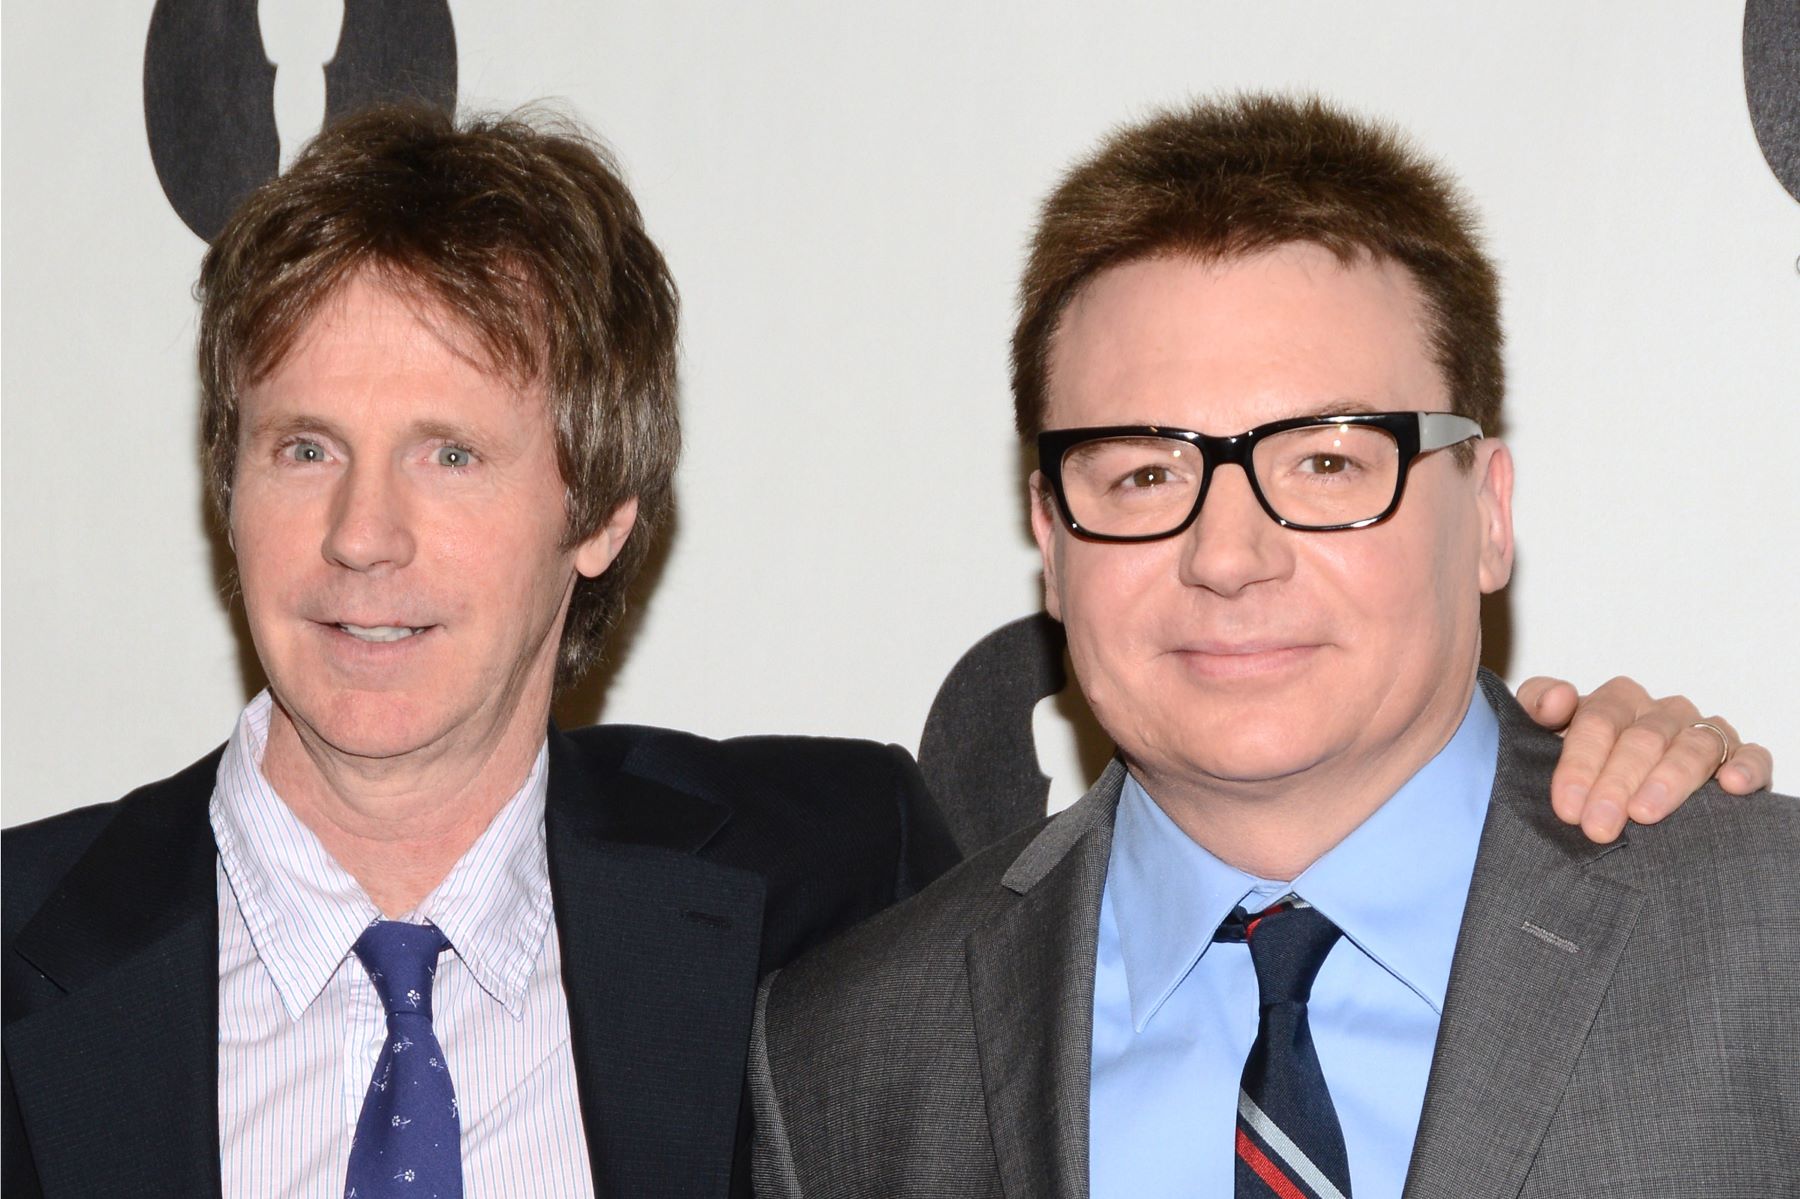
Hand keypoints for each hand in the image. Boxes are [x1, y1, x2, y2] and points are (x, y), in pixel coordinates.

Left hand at [1517, 676, 1773, 843]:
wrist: (1617, 787)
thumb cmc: (1582, 758)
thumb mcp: (1544, 730)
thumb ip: (1537, 705)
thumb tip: (1557, 699)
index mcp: (1616, 700)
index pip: (1598, 721)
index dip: (1580, 764)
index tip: (1567, 807)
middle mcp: (1661, 712)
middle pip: (1642, 739)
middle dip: (1617, 783)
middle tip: (1599, 825)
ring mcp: (1701, 732)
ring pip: (1693, 746)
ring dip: (1670, 780)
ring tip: (1645, 814)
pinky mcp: (1738, 756)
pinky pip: (1751, 754)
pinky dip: (1744, 766)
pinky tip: (1729, 786)